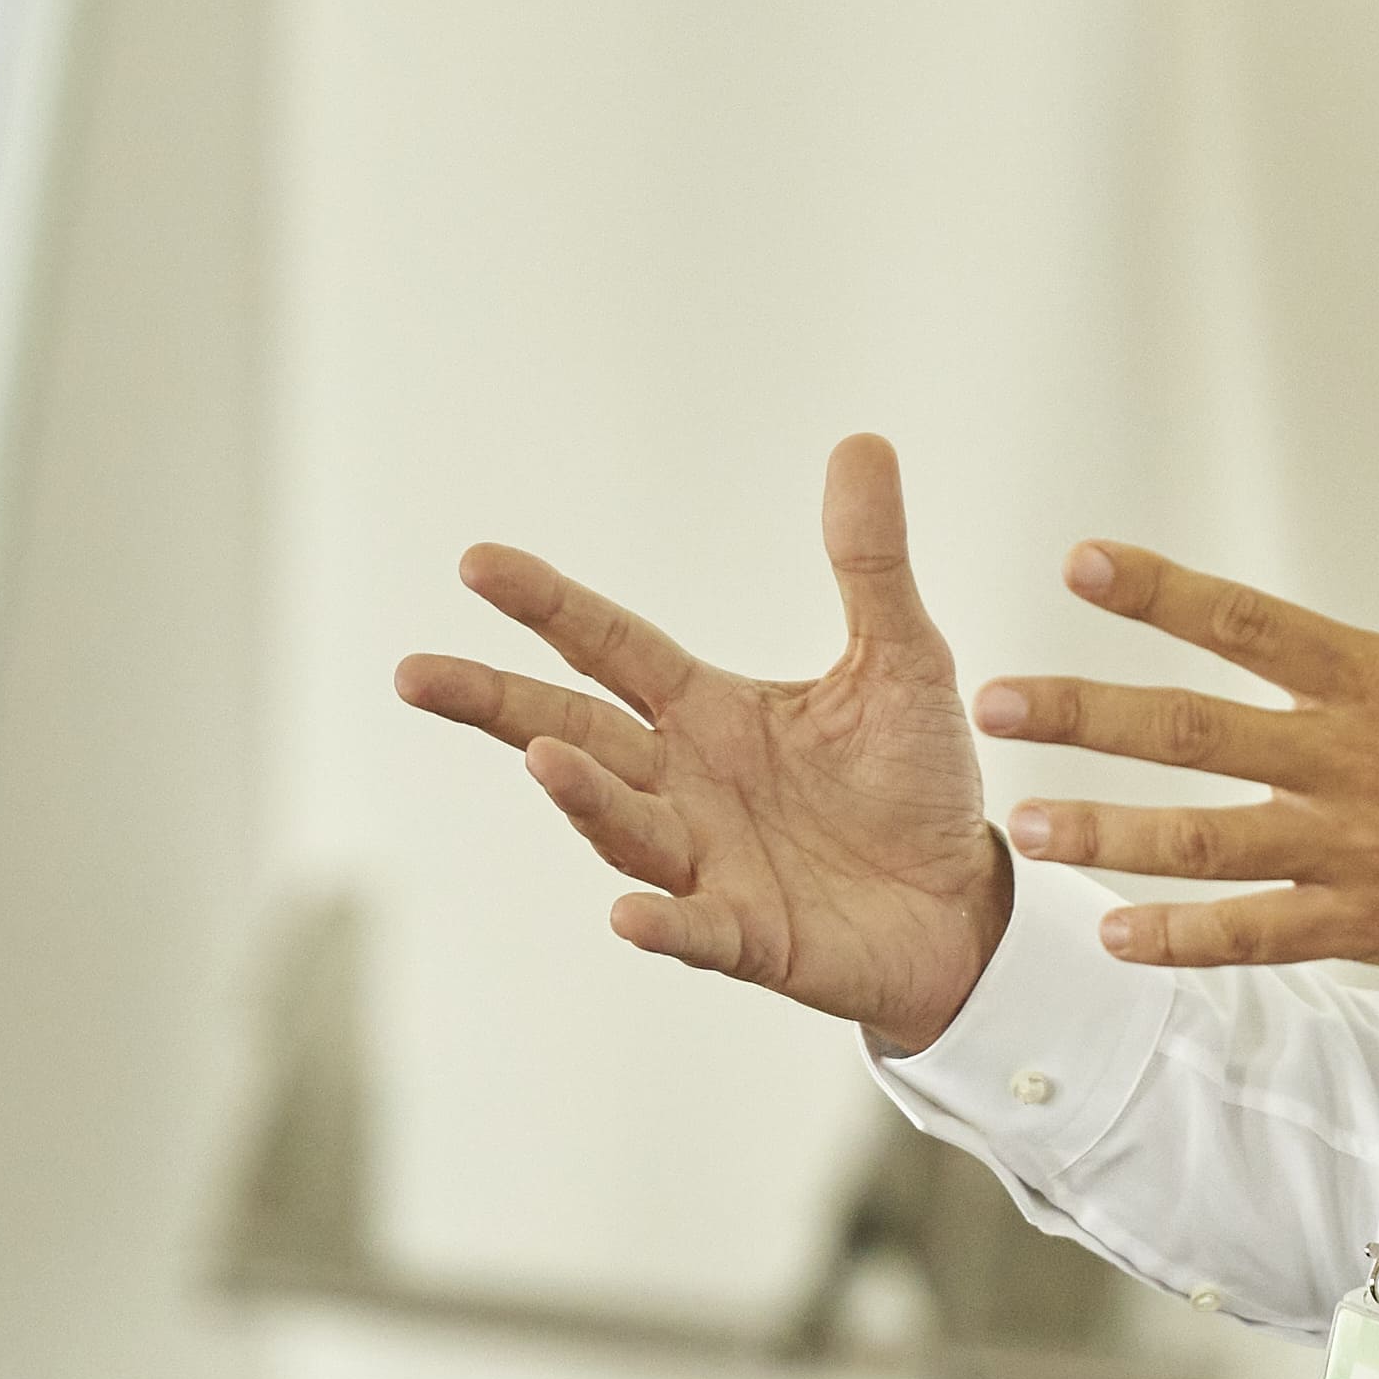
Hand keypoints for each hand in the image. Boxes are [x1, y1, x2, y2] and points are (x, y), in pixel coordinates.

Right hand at [392, 434, 1010, 1054]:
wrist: (961, 901)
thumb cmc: (915, 778)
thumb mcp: (902, 656)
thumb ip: (870, 562)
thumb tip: (862, 441)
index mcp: (709, 711)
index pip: (611, 647)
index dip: (547, 605)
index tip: (476, 562)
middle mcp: (688, 784)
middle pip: (575, 733)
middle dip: (497, 704)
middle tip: (417, 674)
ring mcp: (709, 864)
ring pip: (625, 825)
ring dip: (585, 794)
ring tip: (544, 755)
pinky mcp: (753, 937)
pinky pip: (698, 930)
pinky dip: (664, 924)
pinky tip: (630, 915)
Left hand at [979, 423, 1378, 1016]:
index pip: (1253, 623)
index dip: (1162, 591)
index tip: (1083, 563)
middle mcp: (1359, 765)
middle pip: (1197, 732)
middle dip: (1087, 714)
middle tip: (996, 703)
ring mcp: (1359, 853)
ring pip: (1209, 841)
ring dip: (1111, 832)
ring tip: (1026, 824)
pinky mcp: (1372, 926)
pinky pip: (1260, 938)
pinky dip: (1186, 940)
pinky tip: (1116, 936)